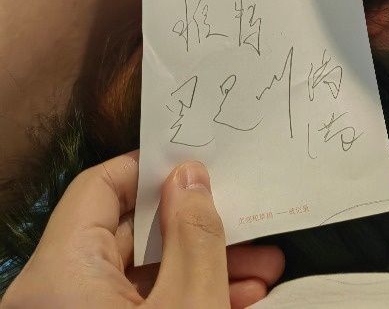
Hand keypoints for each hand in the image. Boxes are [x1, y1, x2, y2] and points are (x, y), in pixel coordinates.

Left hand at [3, 153, 283, 308]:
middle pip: (128, 233)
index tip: (199, 163)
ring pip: (143, 274)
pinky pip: (140, 305)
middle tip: (248, 218)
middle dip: (199, 227)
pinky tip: (239, 296)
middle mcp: (57, 294)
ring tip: (262, 266)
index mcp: (60, 274)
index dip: (153, 168)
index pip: (100, 186)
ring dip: (205, 266)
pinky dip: (186, 298)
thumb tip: (191, 177)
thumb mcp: (190, 303)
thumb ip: (195, 234)